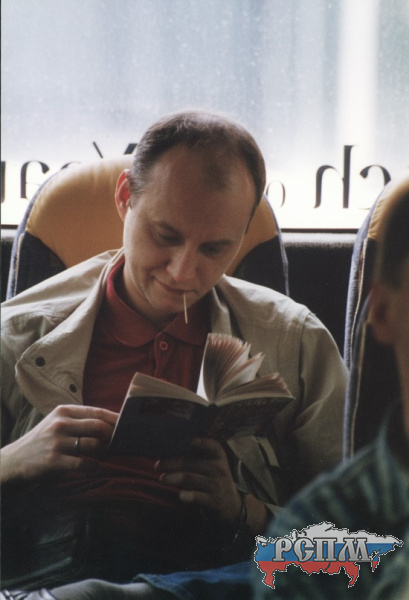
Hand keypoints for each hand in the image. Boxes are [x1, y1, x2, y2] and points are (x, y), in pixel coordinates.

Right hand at [1, 404, 117, 484]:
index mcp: (64, 411)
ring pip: (94, 445)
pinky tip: (94, 466)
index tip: (128, 425)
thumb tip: (111, 424)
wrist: (13, 461)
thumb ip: (80, 421)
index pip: (97, 412)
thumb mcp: (58, 423)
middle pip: (99, 426)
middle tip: (119, 444)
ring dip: (105, 452)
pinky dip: (94, 466)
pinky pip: (84, 463)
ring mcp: (57, 441)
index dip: (116, 419)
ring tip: (105, 456)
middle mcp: (61, 423)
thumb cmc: (42, 442)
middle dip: (113, 436)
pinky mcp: (54, 460)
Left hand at [155, 437, 241, 524]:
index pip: (212, 446)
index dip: (203, 442)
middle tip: (158, 465)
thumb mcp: (211, 464)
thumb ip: (195, 456)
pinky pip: (199, 497)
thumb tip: (168, 447)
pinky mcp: (214, 501)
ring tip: (162, 478)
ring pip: (191, 478)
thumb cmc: (213, 478)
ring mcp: (217, 485)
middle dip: (172, 462)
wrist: (231, 504)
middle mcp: (219, 468)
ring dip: (173, 478)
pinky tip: (180, 495)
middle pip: (192, 462)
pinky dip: (189, 496)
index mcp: (218, 456)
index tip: (191, 440)